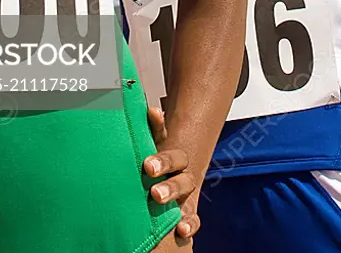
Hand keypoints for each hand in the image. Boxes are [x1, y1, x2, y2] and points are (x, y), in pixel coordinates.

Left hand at [144, 106, 198, 241]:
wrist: (172, 174)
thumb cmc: (159, 159)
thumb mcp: (157, 143)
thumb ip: (155, 128)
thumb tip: (152, 109)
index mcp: (176, 159)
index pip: (173, 158)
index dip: (162, 161)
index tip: (148, 165)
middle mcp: (184, 177)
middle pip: (182, 181)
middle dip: (170, 187)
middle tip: (155, 193)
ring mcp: (187, 196)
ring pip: (187, 202)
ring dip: (182, 211)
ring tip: (174, 220)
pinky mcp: (187, 213)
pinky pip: (193, 219)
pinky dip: (191, 225)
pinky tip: (183, 231)